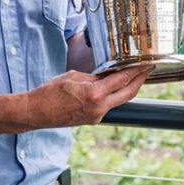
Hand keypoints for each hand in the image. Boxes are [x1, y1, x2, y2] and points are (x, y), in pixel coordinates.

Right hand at [29, 65, 152, 127]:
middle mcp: (99, 107)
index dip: (137, 71)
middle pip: (128, 93)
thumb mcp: (74, 76)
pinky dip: (115, 95)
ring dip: (129, 88)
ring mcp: (97, 116)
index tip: (146, 64)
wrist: (35, 113)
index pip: (123, 80)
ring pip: (120, 100)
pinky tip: (116, 87)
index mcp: (94, 94)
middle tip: (148, 69)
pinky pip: (108, 105)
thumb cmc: (50, 92)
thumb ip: (94, 76)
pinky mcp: (93, 120)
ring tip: (135, 75)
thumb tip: (109, 74)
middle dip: (140, 80)